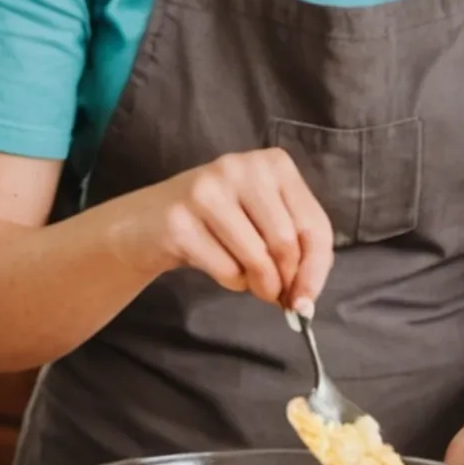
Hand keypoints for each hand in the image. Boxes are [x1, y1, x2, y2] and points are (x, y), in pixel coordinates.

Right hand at [120, 149, 334, 312]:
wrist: (147, 222)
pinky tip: (220, 267)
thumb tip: (305, 299)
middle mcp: (241, 167)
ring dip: (258, 285)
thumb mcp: (263, 221)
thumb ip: (294, 250)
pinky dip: (231, 282)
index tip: (307, 301)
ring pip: (257, 258)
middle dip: (285, 281)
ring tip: (249, 282)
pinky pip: (226, 269)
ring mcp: (207, 190)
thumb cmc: (217, 222)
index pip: (315, 225)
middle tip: (274, 295)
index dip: (316, 271)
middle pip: (286, 242)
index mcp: (274, 164)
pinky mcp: (179, 220)